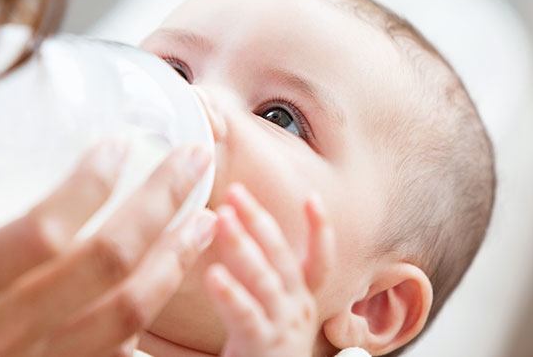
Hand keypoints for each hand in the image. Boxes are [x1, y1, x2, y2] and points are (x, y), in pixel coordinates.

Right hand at [0, 141, 215, 356]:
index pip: (42, 234)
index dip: (89, 186)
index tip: (119, 144)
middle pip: (106, 265)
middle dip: (161, 203)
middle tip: (193, 160)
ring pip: (129, 311)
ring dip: (176, 258)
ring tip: (205, 217)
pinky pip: (119, 348)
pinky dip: (154, 307)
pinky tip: (172, 272)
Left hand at [205, 184, 335, 356]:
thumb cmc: (262, 355)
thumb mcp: (267, 316)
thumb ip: (254, 283)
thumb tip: (222, 238)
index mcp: (299, 301)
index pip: (319, 260)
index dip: (320, 228)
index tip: (312, 196)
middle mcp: (297, 309)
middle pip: (283, 257)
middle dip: (259, 219)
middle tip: (235, 191)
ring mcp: (282, 326)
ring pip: (265, 278)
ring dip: (242, 244)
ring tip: (220, 218)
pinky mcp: (262, 346)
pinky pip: (247, 315)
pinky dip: (231, 293)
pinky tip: (213, 274)